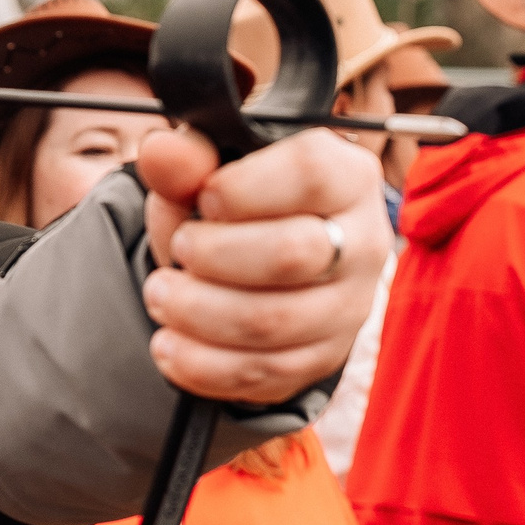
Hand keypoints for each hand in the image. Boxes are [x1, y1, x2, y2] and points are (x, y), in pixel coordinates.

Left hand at [135, 126, 391, 404]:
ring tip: (162, 295)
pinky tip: (169, 344)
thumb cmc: (236, 209)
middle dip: (212, 256)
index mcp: (347, 175)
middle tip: (178, 250)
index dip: (244, 189)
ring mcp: (349, 307)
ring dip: (197, 312)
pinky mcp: (322, 358)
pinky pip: (262, 373)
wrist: (252, 268)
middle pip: (291, 254)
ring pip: (272, 322)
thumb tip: (162, 152)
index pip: (310, 173)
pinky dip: (202, 364)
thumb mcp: (207, 176)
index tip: (206, 199)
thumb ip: (186, 161)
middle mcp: (362, 241)